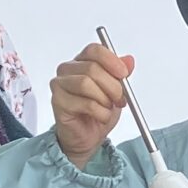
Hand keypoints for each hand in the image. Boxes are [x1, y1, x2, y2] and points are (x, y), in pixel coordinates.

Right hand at [51, 42, 129, 168]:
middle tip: (120, 99)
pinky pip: (84, 103)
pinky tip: (101, 117)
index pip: (94, 50)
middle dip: (112, 86)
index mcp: (82, 61)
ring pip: (86, 84)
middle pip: (92, 68)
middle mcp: (68, 70)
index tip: (124, 74)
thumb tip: (129, 60)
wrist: (88, 138)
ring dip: (104, 100)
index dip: (111, 60)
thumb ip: (121, 75)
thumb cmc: (98, 112)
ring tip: (107, 109)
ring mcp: (59, 84)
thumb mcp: (116, 92)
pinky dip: (100, 112)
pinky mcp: (57, 101)